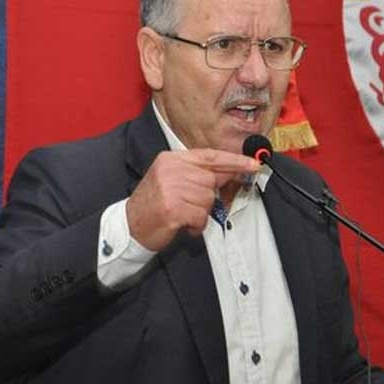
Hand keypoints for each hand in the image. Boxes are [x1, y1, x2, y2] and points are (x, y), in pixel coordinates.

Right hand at [126, 149, 258, 250]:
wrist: (128, 226)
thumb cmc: (153, 205)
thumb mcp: (171, 180)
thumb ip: (196, 174)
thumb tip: (230, 174)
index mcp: (171, 159)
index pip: (210, 156)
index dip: (234, 161)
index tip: (254, 164)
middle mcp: (171, 170)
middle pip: (211, 181)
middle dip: (206, 198)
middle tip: (189, 206)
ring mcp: (171, 188)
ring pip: (208, 200)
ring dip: (200, 213)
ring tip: (182, 215)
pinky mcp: (172, 208)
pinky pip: (201, 217)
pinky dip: (196, 225)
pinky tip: (181, 224)